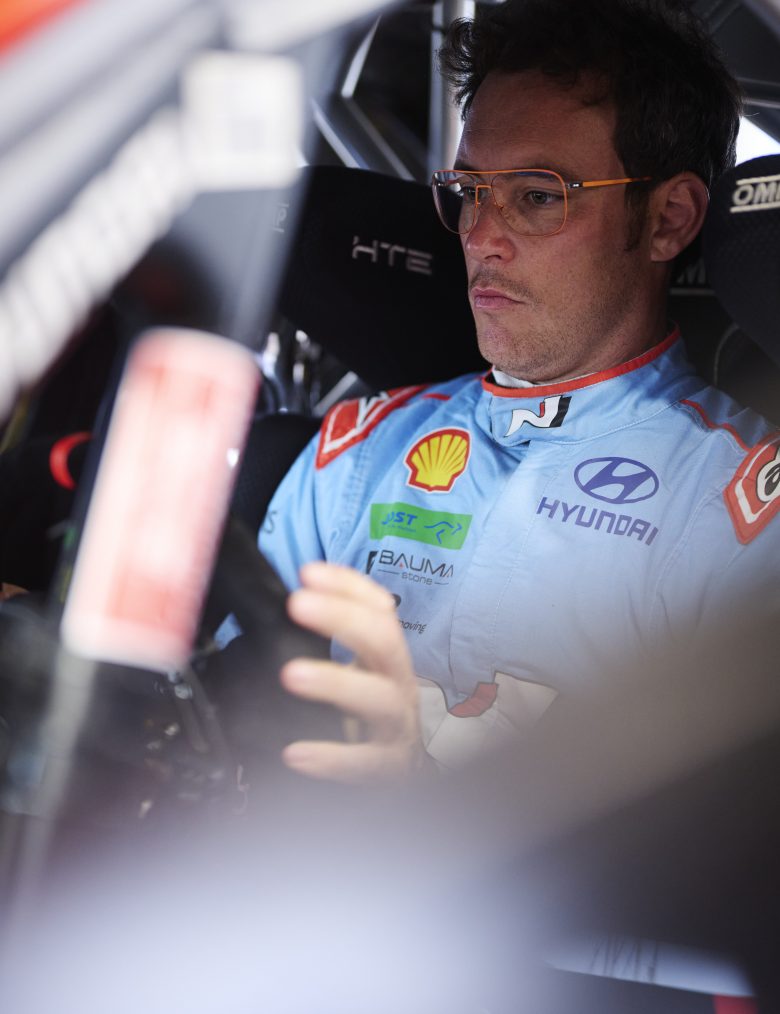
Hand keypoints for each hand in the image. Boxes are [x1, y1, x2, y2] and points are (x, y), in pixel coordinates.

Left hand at [280, 562, 425, 782]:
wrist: (401, 781)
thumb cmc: (369, 721)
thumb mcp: (356, 675)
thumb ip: (327, 647)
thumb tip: (281, 608)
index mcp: (386, 659)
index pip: (378, 610)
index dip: (348, 587)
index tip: (308, 573)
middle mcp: (398, 685)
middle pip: (385, 642)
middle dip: (344, 617)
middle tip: (299, 604)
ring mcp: (398, 728)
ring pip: (379, 699)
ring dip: (336, 681)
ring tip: (292, 674)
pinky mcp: (391, 771)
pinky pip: (367, 764)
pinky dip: (333, 758)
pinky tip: (297, 754)